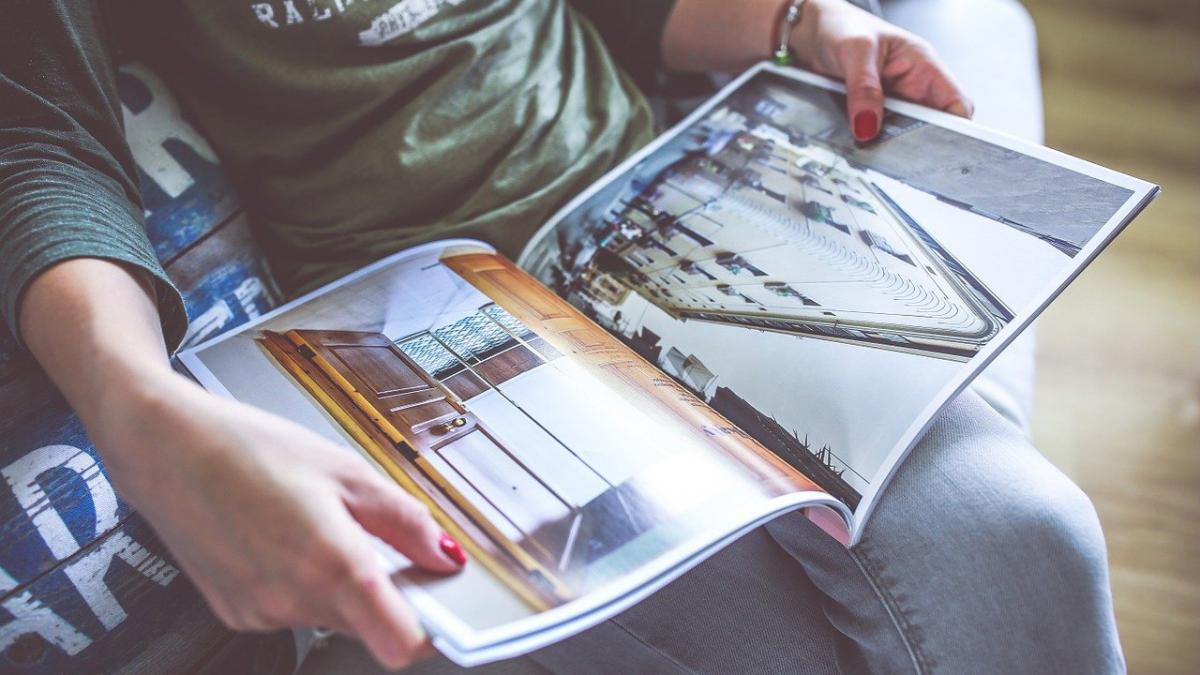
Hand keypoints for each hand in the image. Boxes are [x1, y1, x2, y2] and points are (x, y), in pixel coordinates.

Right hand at [94, 371, 465, 669]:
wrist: (165, 450)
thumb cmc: (247, 448)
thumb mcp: (345, 469)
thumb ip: (405, 520)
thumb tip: (445, 554)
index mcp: (330, 561)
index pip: (400, 642)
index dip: (430, 632)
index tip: (444, 611)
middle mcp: (293, 598)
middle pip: (369, 625)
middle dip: (386, 593)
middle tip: (376, 539)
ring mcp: (261, 612)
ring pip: (332, 617)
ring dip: (342, 585)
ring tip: (317, 525)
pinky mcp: (238, 614)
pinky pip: (294, 611)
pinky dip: (303, 584)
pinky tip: (284, 538)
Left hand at [791, 0, 972, 139]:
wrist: (806, 30)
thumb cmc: (839, 25)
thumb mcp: (854, 50)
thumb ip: (864, 88)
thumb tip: (869, 127)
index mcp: (922, 66)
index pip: (956, 103)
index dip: (955, 129)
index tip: (939, 148)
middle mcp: (910, 87)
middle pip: (930, 127)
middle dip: (917, 144)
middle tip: (896, 155)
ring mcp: (888, 103)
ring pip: (900, 135)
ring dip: (888, 145)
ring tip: (871, 151)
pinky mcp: (866, 114)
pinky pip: (873, 136)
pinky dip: (867, 143)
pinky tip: (856, 147)